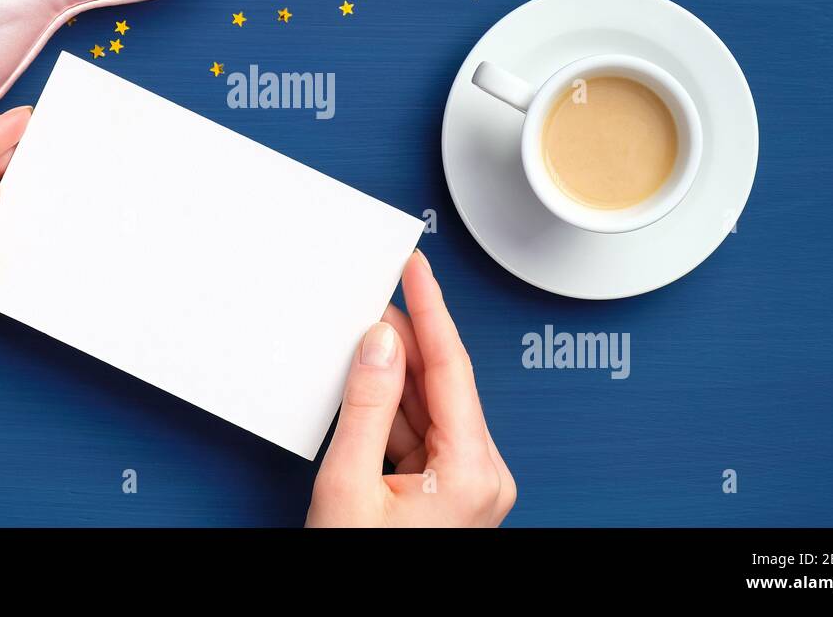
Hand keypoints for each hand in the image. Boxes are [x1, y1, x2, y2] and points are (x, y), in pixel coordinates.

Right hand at [306, 251, 515, 526]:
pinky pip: (422, 433)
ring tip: (365, 334)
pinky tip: (369, 383)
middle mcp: (483, 476)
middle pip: (443, 384)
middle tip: (378, 291)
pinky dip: (394, 409)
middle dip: (407, 338)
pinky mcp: (450, 491)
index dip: (431, 308)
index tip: (418, 268)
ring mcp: (470, 486)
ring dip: (397, 373)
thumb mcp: (349, 485)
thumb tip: (381, 343)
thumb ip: (367, 406)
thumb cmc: (361, 565)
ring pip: (430, 407)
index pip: (452, 367)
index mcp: (471, 471)